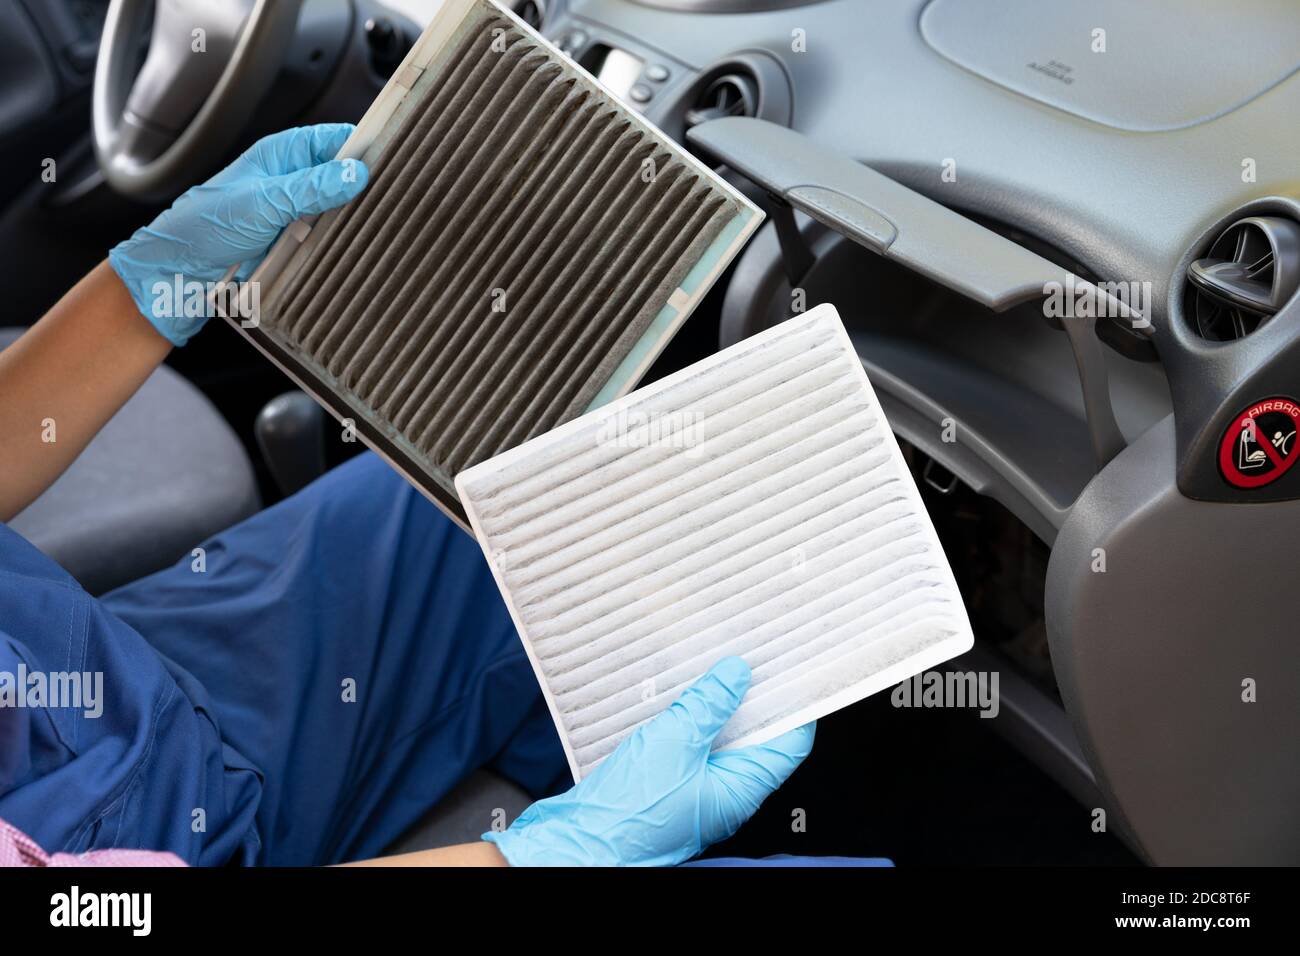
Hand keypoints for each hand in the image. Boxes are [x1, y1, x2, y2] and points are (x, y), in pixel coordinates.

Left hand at [108, 123, 368, 345]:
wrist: (178, 274)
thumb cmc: (204, 229)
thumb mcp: (264, 202)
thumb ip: (312, 187)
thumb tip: (357, 173)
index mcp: (281, 154)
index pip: (336, 139)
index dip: (364, 146)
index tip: (392, 161)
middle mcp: (291, 180)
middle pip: (343, 176)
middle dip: (363, 187)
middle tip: (387, 199)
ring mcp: (295, 212)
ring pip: (340, 209)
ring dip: (353, 218)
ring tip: (374, 225)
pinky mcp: (295, 242)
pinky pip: (330, 238)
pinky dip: (341, 242)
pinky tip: (353, 247)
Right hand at [485, 657, 814, 865]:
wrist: (579, 842)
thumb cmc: (629, 810)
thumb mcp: (674, 742)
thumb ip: (709, 704)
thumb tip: (737, 674)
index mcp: (740, 790)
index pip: (789, 743)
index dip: (795, 704)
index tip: (791, 668)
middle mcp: (724, 794)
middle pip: (756, 738)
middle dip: (753, 697)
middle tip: (746, 656)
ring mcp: (696, 792)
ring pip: (720, 741)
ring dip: (717, 706)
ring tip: (709, 667)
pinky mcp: (668, 787)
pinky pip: (690, 748)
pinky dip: (689, 721)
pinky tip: (675, 697)